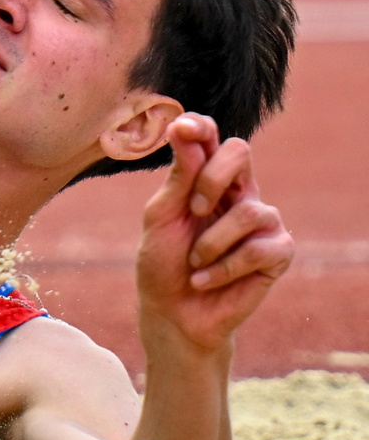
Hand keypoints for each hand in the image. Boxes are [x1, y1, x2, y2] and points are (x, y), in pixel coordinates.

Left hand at [137, 114, 293, 355]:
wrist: (173, 312)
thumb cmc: (163, 262)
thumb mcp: (161, 217)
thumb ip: (178, 178)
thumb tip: (187, 131)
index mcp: (206, 180)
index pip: (212, 139)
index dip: (201, 127)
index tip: (183, 130)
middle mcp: (238, 193)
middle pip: (241, 152)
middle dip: (211, 178)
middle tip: (192, 209)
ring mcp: (262, 221)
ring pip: (249, 209)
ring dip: (212, 242)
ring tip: (195, 262)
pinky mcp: (278, 252)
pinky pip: (260, 247)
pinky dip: (225, 267)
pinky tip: (205, 280)